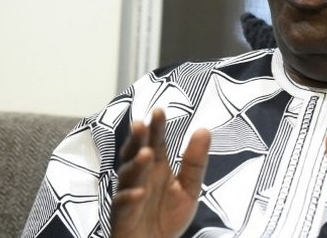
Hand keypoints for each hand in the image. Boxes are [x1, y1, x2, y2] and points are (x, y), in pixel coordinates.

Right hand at [110, 108, 210, 237]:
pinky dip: (130, 198)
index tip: (160, 110)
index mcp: (156, 167)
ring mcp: (129, 194)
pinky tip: (139, 193)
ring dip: (135, 165)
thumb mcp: (188, 189)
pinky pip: (123, 204)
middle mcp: (141, 176)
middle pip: (135, 153)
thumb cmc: (166, 216)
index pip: (155, 142)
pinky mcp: (122, 215)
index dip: (156, 127)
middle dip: (137, 139)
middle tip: (141, 124)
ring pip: (128, 176)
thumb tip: (204, 129)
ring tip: (145, 154)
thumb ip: (195, 162)